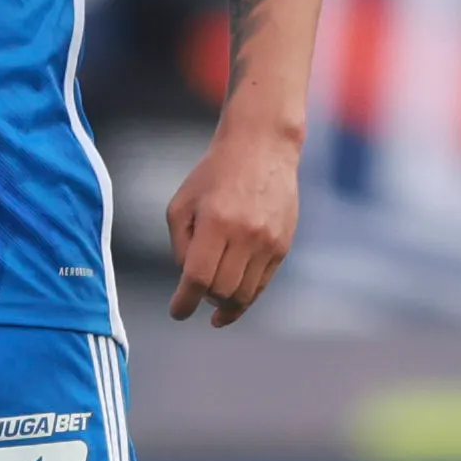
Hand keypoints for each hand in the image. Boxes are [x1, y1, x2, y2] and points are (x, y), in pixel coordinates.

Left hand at [160, 120, 296, 323]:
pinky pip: (263, 283)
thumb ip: (181, 246)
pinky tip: (234, 298)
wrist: (262, 149)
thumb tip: (189, 281)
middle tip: (195, 297)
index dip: (184, 302)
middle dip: (204, 300)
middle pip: (222, 291)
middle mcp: (246, 235)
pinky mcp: (283, 245)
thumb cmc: (214, 175)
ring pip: (245, 293)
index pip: (198, 278)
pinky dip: (246, 295)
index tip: (178, 312)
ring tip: (214, 303)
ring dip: (226, 305)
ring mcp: (268, 242)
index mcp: (216, 222)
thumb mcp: (182, 204)